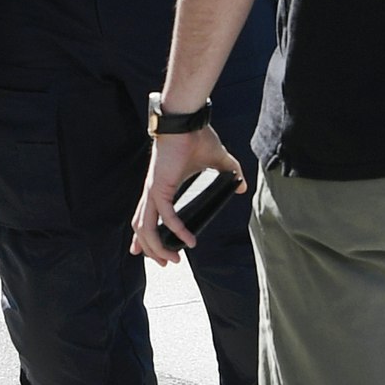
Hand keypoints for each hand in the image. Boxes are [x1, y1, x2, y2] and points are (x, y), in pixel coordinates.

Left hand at [130, 122, 243, 266]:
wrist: (187, 121)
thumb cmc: (197, 136)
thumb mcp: (218, 161)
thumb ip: (230, 173)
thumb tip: (242, 186)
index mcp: (160, 188)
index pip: (146, 217)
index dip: (144, 236)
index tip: (145, 253)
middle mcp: (152, 192)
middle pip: (142, 228)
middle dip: (151, 250)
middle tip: (167, 263)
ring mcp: (153, 191)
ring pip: (146, 228)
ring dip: (158, 247)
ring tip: (174, 259)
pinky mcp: (159, 188)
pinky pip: (166, 217)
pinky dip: (176, 230)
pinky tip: (189, 240)